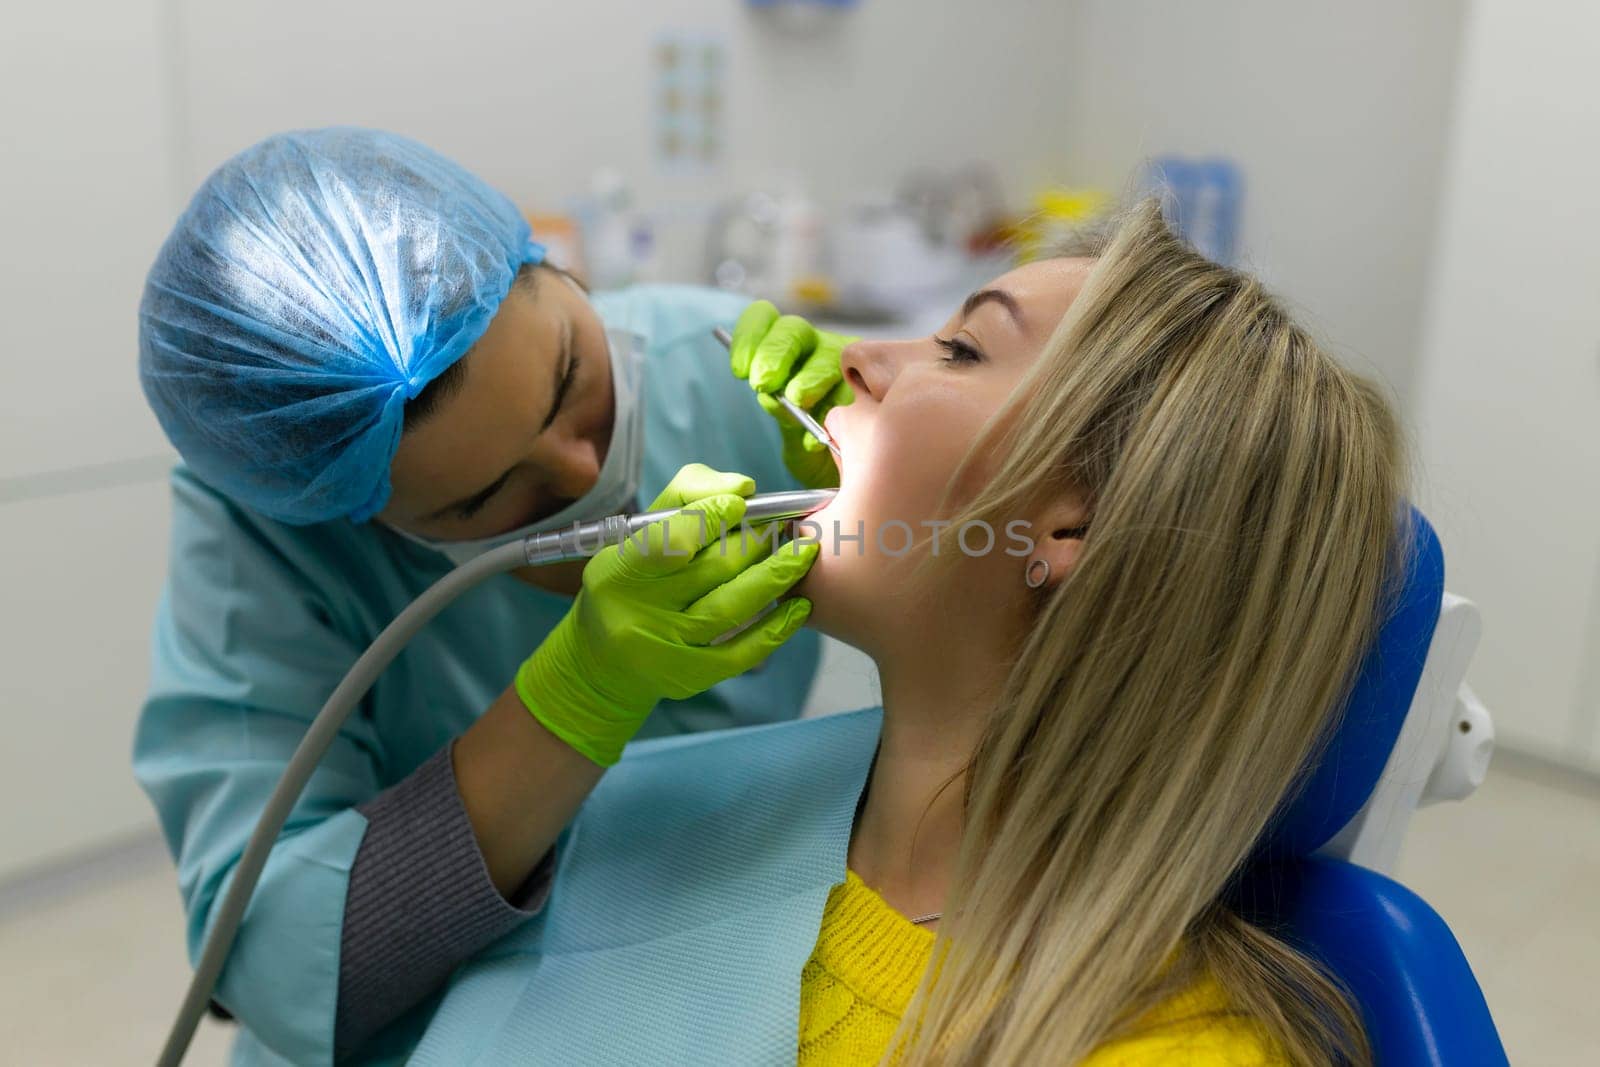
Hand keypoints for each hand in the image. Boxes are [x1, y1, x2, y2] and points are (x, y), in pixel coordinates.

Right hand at [514, 464, 818, 765]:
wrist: (605, 662)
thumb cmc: (630, 581)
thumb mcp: (639, 532)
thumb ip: (687, 497)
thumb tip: (744, 488)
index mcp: (618, 570)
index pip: (666, 541)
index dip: (709, 518)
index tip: (741, 503)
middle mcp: (638, 612)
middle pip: (711, 569)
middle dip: (755, 542)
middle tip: (782, 524)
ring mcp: (666, 649)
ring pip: (732, 607)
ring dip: (776, 575)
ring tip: (803, 553)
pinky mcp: (692, 677)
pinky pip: (743, 652)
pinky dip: (777, 627)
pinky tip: (800, 606)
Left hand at [729, 300, 854, 489]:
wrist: (843, 458)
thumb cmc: (808, 431)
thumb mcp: (786, 420)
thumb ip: (778, 406)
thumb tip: (772, 396)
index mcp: (783, 344)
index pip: (762, 318)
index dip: (749, 337)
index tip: (740, 370)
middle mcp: (814, 345)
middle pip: (792, 329)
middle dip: (775, 353)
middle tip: (763, 382)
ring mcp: (846, 360)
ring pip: (828, 355)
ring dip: (810, 376)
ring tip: (798, 401)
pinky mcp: (872, 382)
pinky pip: (854, 388)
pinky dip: (835, 408)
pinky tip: (821, 432)